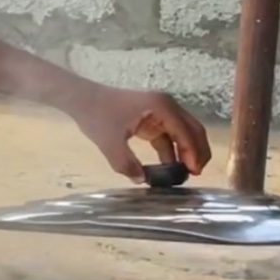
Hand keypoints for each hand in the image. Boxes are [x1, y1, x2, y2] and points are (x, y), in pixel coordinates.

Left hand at [66, 85, 211, 182]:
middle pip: (192, 130)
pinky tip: (170, 168)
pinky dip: (173, 151)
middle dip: (197, 151)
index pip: (186, 131)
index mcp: (161, 107)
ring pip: (183, 133)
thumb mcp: (109, 143)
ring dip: (187, 152)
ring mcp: (161, 111)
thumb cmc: (97, 116)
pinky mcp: (153, 118)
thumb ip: (126, 163)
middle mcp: (166, 106)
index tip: (194, 172)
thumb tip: (141, 180)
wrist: (82, 99)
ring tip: (185, 174)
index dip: (193, 152)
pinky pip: (169, 136)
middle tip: (196, 174)